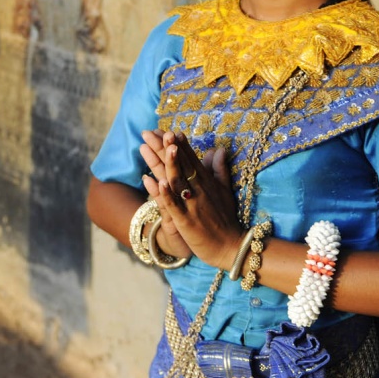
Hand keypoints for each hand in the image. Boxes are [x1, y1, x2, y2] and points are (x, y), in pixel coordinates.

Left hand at [140, 129, 240, 269]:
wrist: (231, 247)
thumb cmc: (226, 219)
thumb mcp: (225, 191)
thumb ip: (220, 169)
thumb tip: (219, 149)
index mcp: (207, 182)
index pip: (190, 158)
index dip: (178, 144)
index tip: (166, 129)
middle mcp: (199, 190)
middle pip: (179, 164)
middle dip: (163, 147)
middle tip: (148, 132)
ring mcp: (192, 205)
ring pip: (174, 180)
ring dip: (160, 162)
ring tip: (147, 148)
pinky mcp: (186, 221)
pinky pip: (174, 205)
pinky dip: (165, 194)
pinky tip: (156, 181)